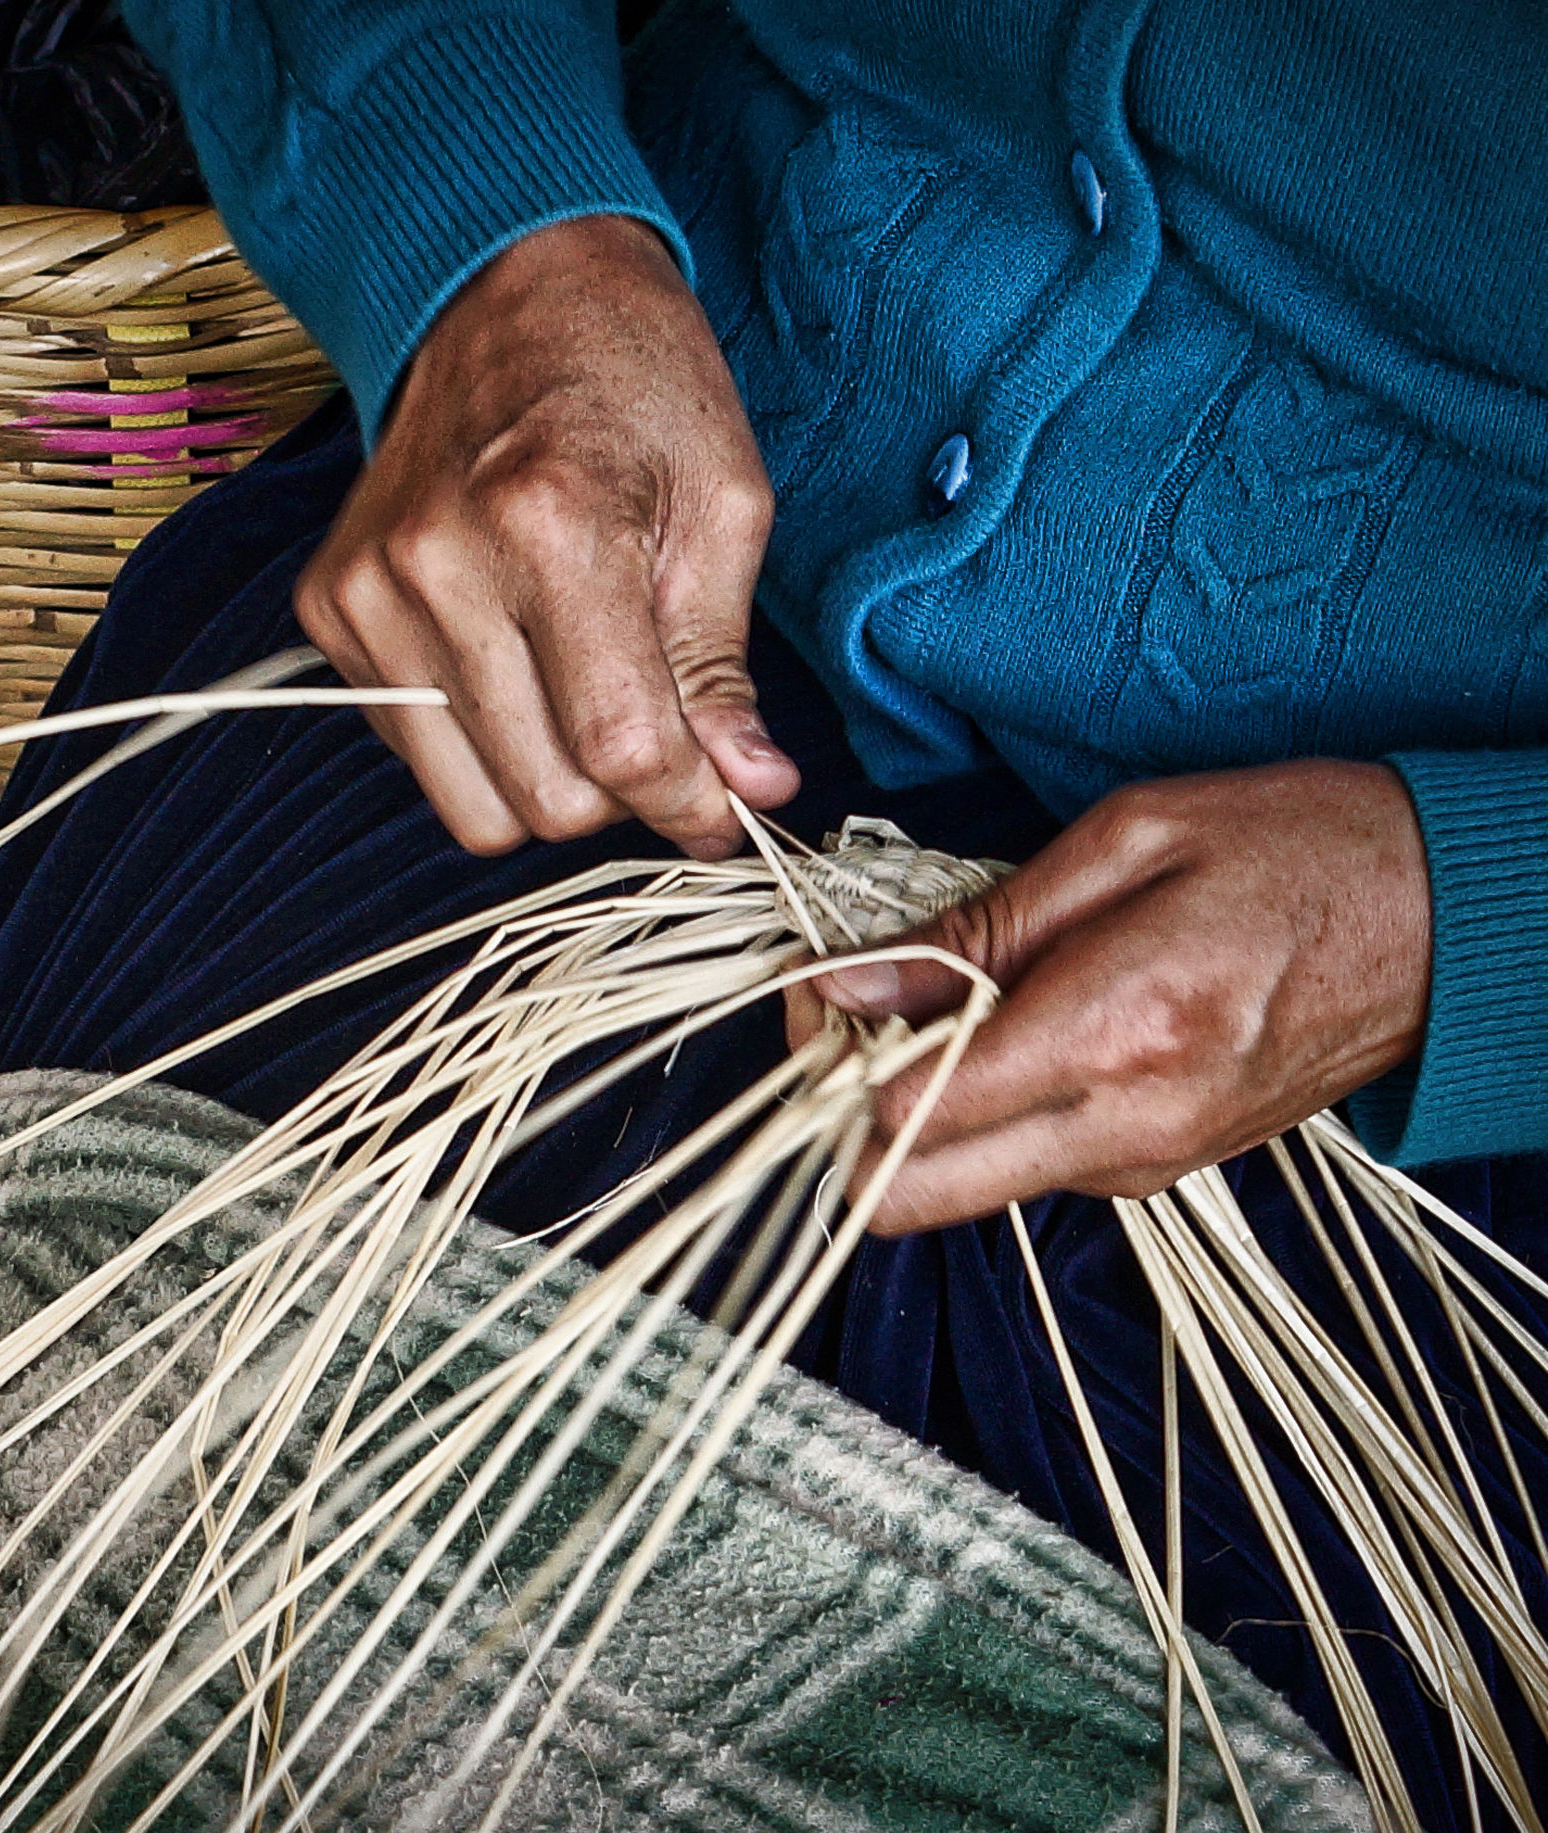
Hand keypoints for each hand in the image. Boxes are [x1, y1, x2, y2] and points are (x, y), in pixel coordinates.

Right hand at [297, 213, 797, 858]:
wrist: (504, 293)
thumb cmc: (631, 383)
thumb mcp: (722, 505)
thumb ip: (723, 665)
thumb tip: (749, 790)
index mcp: (554, 524)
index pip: (620, 746)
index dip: (690, 804)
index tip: (725, 808)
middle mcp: (439, 564)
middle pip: (543, 797)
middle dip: (620, 795)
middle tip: (658, 734)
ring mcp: (370, 590)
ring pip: (472, 803)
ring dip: (546, 781)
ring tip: (585, 700)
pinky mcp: (330, 607)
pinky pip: (415, 751)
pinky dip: (479, 739)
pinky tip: (515, 660)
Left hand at [786, 763, 1432, 1233]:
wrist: (1454, 922)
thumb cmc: (1299, 850)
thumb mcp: (1129, 839)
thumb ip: (975, 927)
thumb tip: (843, 980)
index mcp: (1118, 1035)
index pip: (905, 1118)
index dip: (828, 1057)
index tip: (817, 985)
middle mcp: (1128, 1128)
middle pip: (910, 1197)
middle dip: (841, 1115)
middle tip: (841, 1016)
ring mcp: (1147, 1165)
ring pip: (959, 1187)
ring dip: (907, 1112)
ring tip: (923, 999)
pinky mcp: (1159, 1170)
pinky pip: (1023, 1164)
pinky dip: (976, 1112)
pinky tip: (995, 1025)